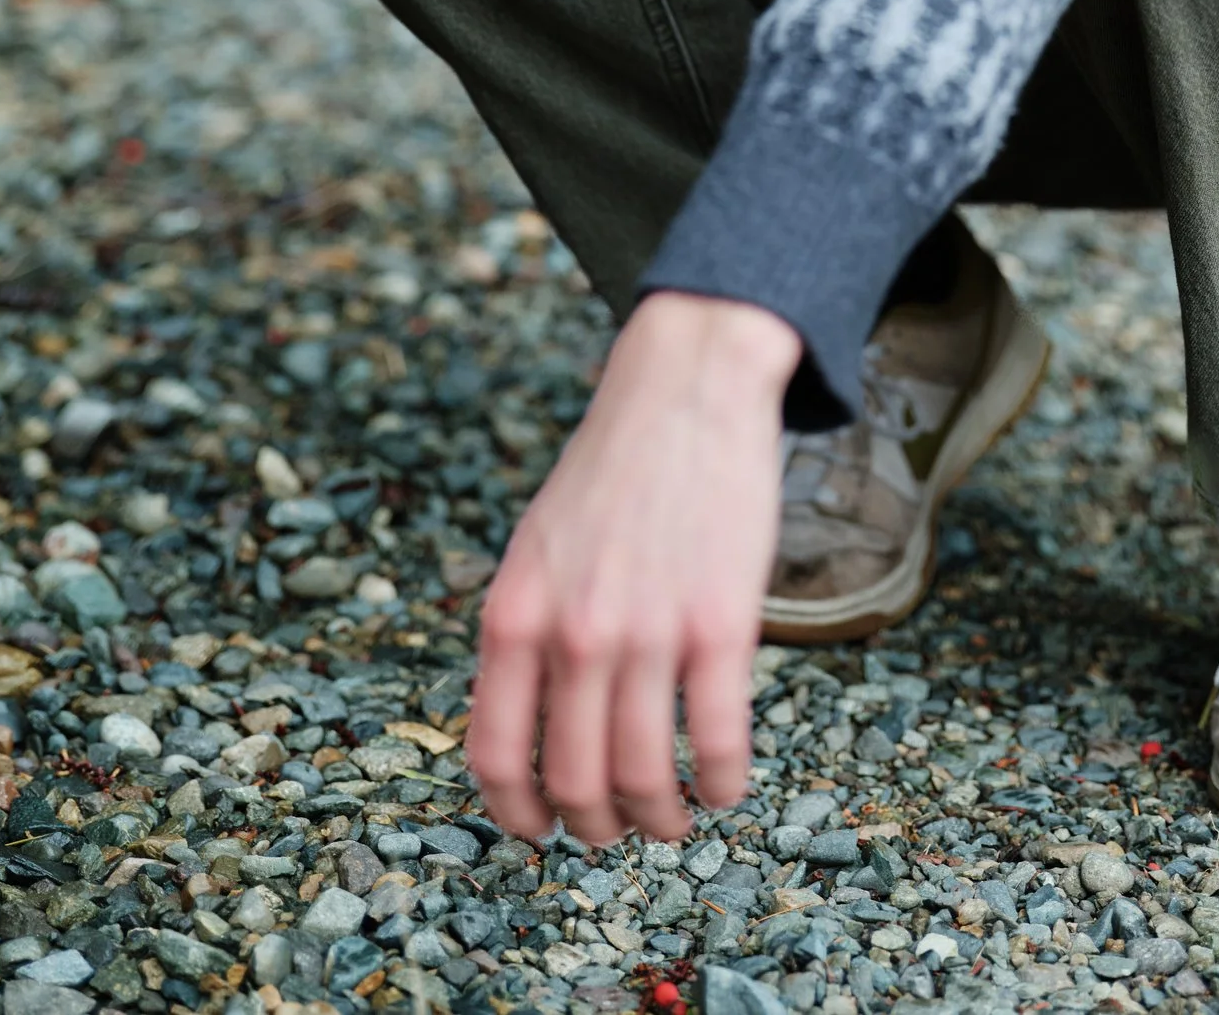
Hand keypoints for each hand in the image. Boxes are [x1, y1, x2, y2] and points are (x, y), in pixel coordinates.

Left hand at [466, 290, 799, 844]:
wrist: (685, 387)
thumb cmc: (613, 469)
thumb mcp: (536, 546)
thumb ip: (527, 632)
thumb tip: (527, 733)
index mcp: (513, 613)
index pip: (495, 755)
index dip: (517, 815)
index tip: (541, 831)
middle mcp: (572, 632)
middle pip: (573, 782)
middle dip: (597, 826)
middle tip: (621, 826)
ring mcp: (647, 631)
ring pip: (644, 778)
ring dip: (661, 820)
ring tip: (675, 817)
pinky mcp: (720, 624)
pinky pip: (716, 742)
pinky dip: (720, 785)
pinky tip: (723, 786)